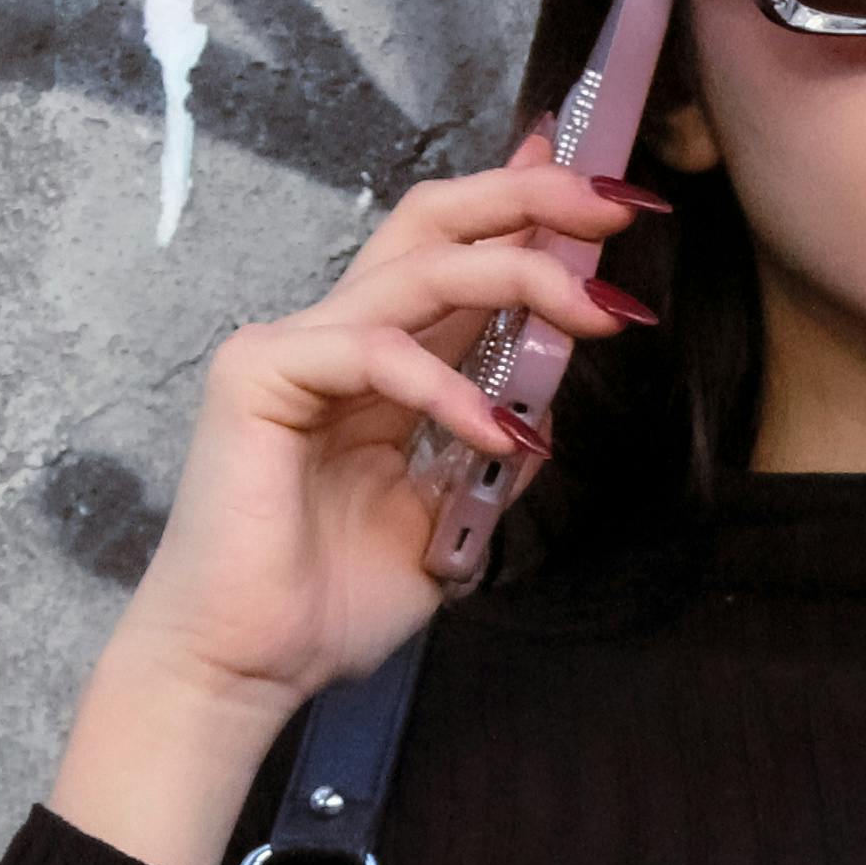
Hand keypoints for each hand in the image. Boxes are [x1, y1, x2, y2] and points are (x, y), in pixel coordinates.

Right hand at [43, 149, 654, 864]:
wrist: (249, 668)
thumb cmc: (328, 604)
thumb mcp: (446, 521)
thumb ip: (488, 454)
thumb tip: (546, 409)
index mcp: (379, 363)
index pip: (453, 255)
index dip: (522, 211)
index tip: (604, 196)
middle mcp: (338, 337)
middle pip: (433, 224)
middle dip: (530, 201)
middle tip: (616, 208)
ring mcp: (295, 348)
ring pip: (419, 269)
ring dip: (522, 278)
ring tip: (597, 310)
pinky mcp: (261, 376)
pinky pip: (376, 352)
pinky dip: (448, 388)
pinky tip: (497, 434)